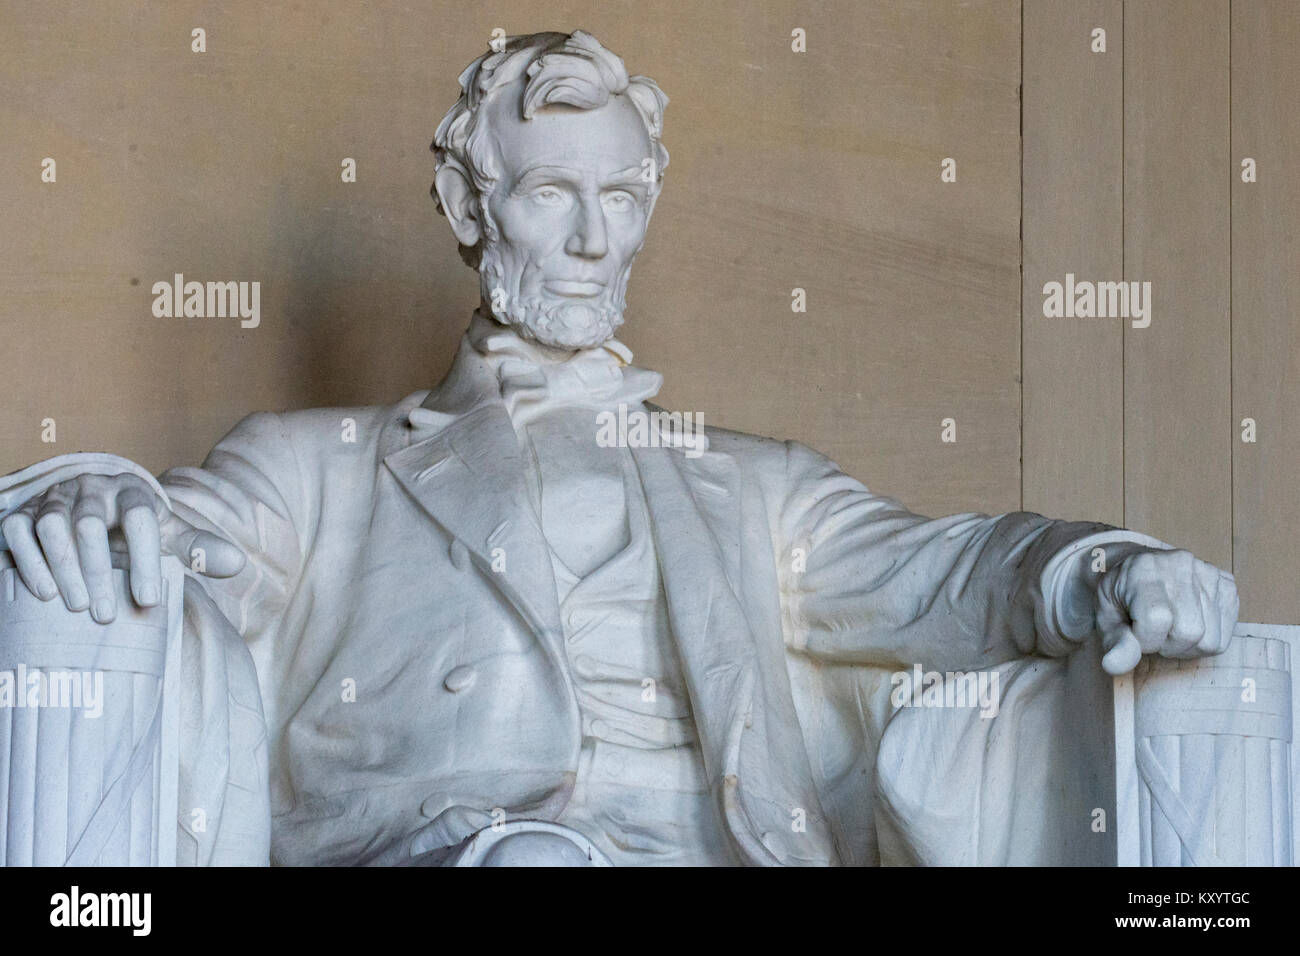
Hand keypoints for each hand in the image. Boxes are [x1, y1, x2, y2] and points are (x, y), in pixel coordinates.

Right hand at [1, 472, 244, 622]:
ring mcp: (54, 499)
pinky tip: (44, 593)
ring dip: (64, 568)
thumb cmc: (129, 525)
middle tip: (106, 616)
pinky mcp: (22, 512)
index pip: (141, 517)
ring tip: (78, 607)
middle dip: (99, 571)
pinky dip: (30, 561)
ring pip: (53, 525)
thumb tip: (237, 564)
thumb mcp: (165, 532)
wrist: (82, 502)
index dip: (145, 558)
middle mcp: (91, 490)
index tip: (148, 601)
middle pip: (91, 524)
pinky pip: (18, 530)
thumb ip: (196, 547)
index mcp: (131, 493)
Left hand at [1094, 548, 1237, 675]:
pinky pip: (1224, 636)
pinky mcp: (1226, 585)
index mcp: (1144, 569)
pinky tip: (1186, 624)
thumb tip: (1114, 665)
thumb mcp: (1105, 617)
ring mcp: (1208, 573)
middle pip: (1190, 632)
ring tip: (1169, 628)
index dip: (1144, 639)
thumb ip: (1113, 642)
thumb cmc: (1119, 596)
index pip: (1157, 619)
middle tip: (1152, 632)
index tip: (1134, 632)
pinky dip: (1204, 641)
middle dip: (1166, 644)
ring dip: (1186, 646)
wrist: (1136, 569)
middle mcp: (1181, 565)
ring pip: (1210, 640)